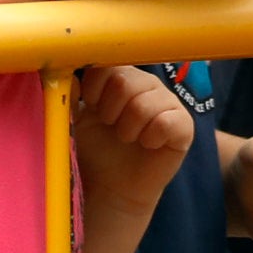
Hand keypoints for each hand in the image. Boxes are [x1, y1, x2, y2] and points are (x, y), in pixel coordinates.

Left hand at [67, 63, 198, 222]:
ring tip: (127, 138)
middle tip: (111, 125)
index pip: (109, 62)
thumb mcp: (76, 121)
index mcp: (121, 77)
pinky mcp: (184, 126)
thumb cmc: (95, 151)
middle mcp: (147, 84)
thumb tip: (68, 76)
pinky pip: (167, 122)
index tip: (91, 106)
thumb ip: (71, 96)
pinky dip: (151, 138)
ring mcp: (168, 103)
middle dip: (110, 110)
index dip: (95, 86)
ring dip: (128, 128)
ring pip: (144, 103)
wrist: (112, 189)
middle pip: (125, 80)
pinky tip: (147, 145)